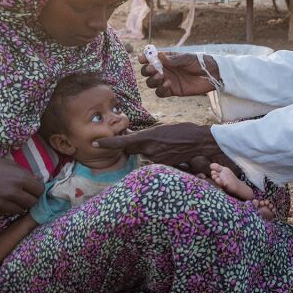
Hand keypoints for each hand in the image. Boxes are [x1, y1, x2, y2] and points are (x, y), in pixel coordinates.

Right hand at [0, 153, 44, 215]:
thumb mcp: (7, 163)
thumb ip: (24, 173)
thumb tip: (38, 181)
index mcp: (20, 177)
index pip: (40, 190)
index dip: (37, 190)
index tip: (33, 189)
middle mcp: (13, 191)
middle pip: (32, 203)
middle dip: (30, 199)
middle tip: (23, 195)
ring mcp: (1, 202)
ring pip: (20, 210)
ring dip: (18, 205)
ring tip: (10, 197)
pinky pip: (5, 213)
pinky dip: (5, 208)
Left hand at [94, 123, 221, 165]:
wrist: (198, 140)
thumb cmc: (182, 130)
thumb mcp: (161, 127)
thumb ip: (145, 134)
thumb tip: (131, 137)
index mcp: (147, 137)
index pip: (122, 142)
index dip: (107, 143)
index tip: (94, 143)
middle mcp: (149, 149)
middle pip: (131, 150)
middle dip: (130, 146)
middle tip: (137, 139)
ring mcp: (156, 158)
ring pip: (143, 155)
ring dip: (147, 150)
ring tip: (162, 143)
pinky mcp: (162, 165)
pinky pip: (153, 160)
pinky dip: (156, 155)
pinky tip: (168, 150)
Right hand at [138, 52, 219, 97]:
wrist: (212, 75)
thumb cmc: (200, 62)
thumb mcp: (187, 58)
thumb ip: (174, 59)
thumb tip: (159, 56)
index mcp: (166, 59)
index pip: (150, 59)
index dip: (144, 59)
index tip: (142, 59)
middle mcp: (164, 70)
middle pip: (147, 72)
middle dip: (146, 71)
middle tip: (152, 69)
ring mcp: (167, 81)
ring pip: (151, 83)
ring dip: (152, 81)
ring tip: (162, 77)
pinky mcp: (173, 91)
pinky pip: (160, 93)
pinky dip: (160, 89)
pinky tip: (168, 84)